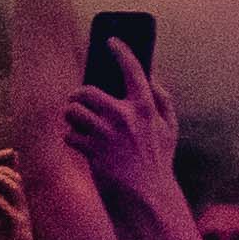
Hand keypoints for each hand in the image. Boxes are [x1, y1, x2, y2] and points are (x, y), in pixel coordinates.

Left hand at [58, 63, 182, 192]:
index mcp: (145, 108)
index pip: (132, 69)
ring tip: (78, 124)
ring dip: (71, 117)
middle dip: (79, 95)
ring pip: (73, 111)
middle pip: (87, 91)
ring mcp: (106, 135)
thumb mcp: (169, 129)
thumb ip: (163, 100)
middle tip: (79, 101)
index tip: (110, 41)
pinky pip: (69, 135)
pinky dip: (71, 138)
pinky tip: (80, 144)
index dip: (121, 50)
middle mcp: (124, 117)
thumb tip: (151, 76)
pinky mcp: (91, 152)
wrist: (147, 198)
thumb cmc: (158, 162)